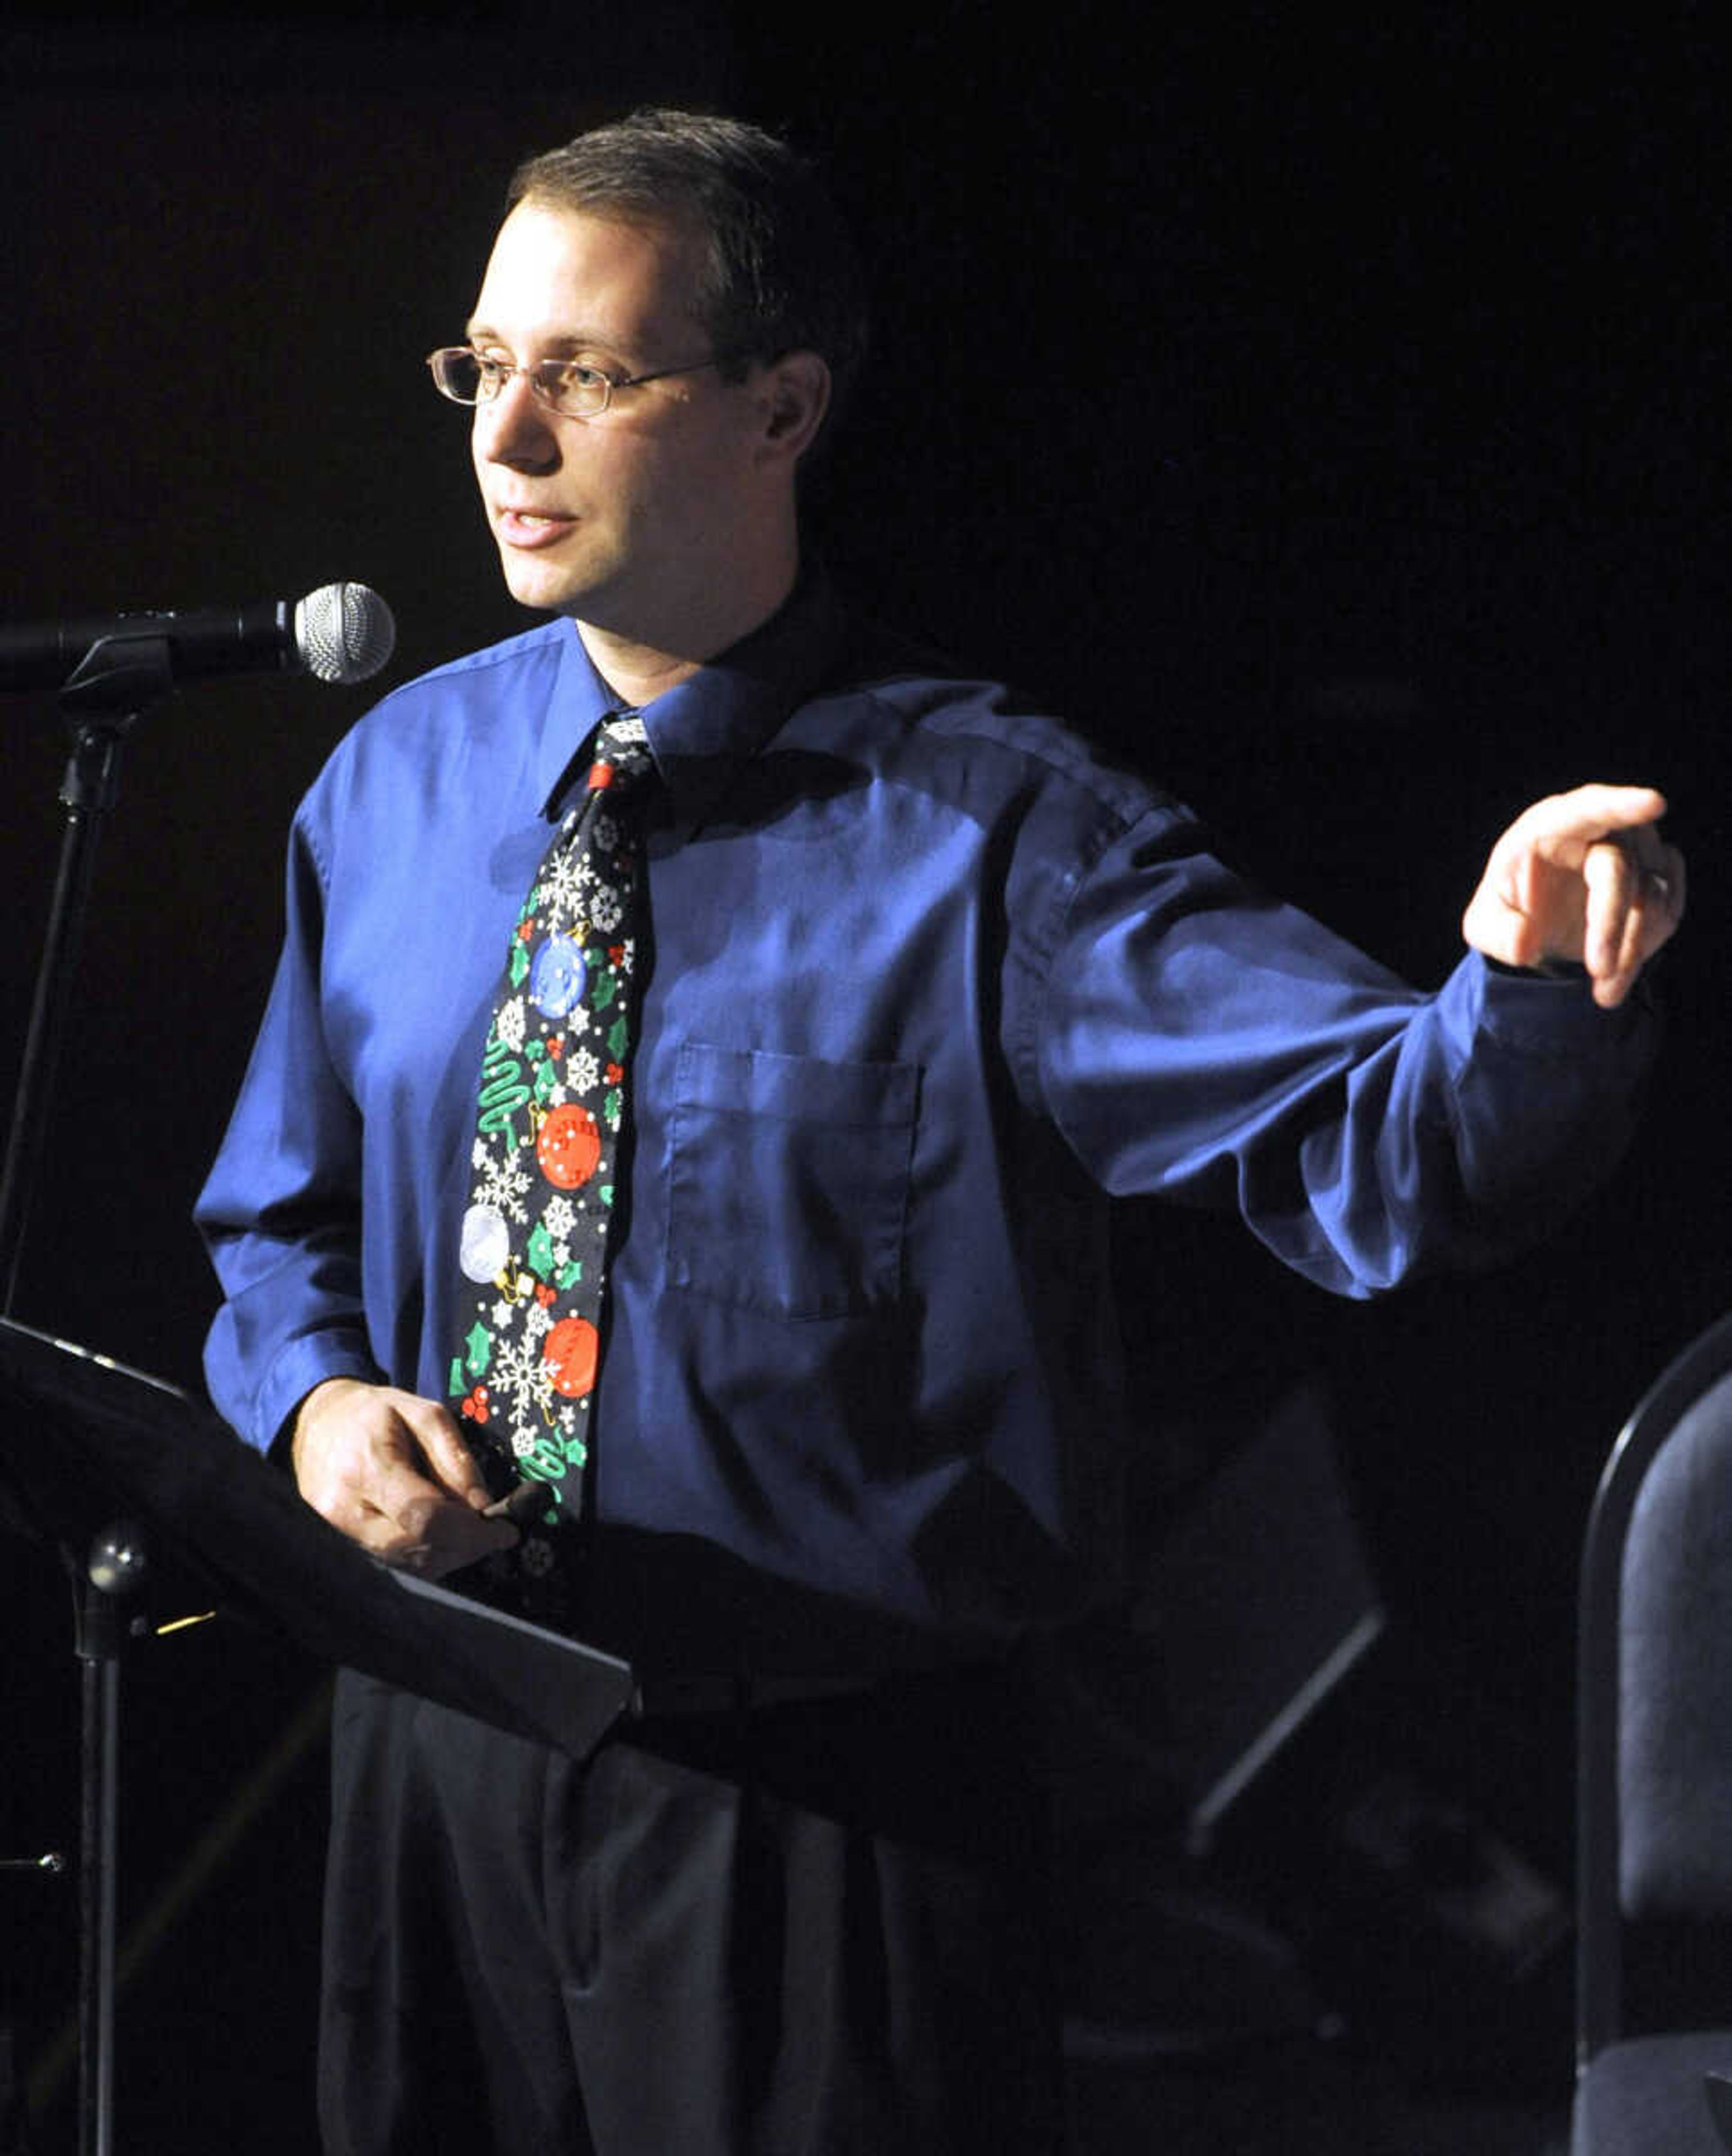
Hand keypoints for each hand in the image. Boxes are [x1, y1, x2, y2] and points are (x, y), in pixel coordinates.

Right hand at [289, 1377, 517, 1577]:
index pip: (424, 1518)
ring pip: (407, 1565)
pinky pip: (392, 1564)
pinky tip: (441, 1535)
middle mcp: (344, 1509)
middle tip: (493, 1532)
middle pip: (417, 1550)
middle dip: (467, 1547)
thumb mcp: (426, 1415)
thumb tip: (484, 1507)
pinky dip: (426, 1556)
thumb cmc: (376, 1414)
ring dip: (449, 1555)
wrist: (317, 1424)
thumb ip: (456, 1460)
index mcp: (367, 1466)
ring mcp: (336, 1534)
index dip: (472, 1533)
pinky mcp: (338, 1546)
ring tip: (469, 1530)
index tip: (506, 1532)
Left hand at [1461, 783, 1684, 1009]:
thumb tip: (1525, 944)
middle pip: (1621, 869)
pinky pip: (1667, 912)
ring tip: (1602, 987)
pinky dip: (1642, 951)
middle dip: (1611, 924)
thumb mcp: (1485, 927)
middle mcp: (1602, 830)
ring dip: (1630, 949)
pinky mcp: (1658, 879)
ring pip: (1652, 896)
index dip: (1622, 805)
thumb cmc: (1510, 911)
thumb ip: (1498, 934)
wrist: (1539, 928)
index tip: (1655, 804)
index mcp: (1552, 825)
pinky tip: (1615, 978)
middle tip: (1598, 971)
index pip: (1591, 807)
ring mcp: (1636, 852)